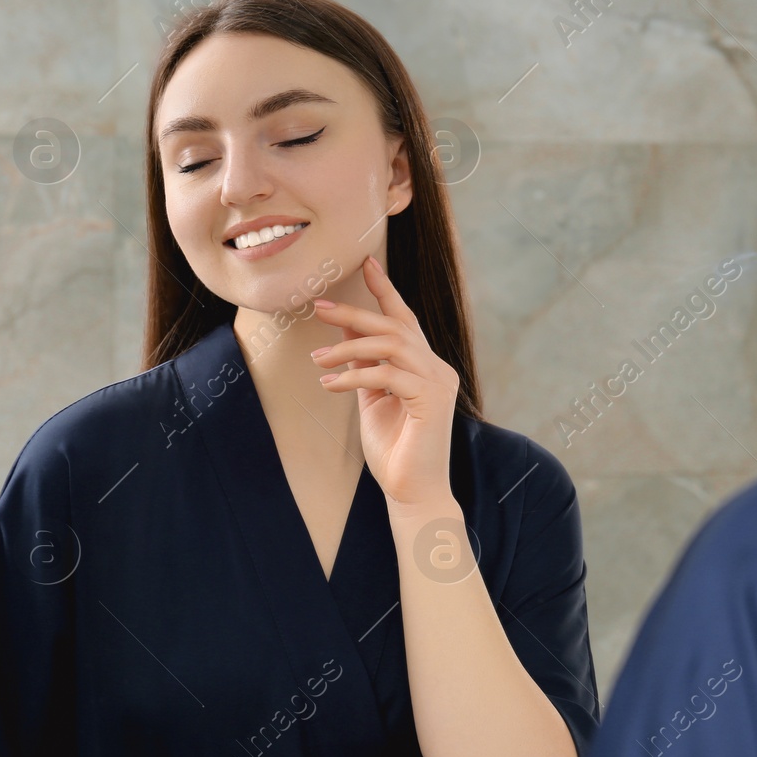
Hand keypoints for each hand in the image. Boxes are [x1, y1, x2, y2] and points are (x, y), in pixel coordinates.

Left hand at [310, 256, 460, 507]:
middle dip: (355, 313)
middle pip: (396, 326)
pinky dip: (353, 376)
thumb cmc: (394, 450)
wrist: (413, 492)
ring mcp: (438, 382)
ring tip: (318, 358)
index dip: (386, 290)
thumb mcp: (373, 401)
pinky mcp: (431, 399)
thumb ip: (366, 369)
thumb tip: (346, 341)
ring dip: (349, 346)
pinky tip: (330, 385)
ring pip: (392, 345)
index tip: (367, 264)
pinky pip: (387, 375)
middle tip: (319, 307)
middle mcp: (437, 369)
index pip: (405, 320)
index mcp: (426, 367)